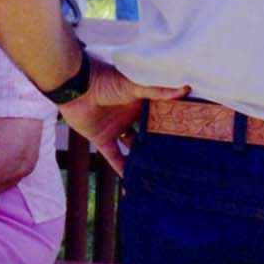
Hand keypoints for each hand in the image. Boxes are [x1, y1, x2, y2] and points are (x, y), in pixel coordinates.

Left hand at [60, 60, 188, 176]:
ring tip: (159, 176)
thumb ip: (158, 90)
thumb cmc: (105, 79)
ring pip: (133, 148)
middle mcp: (129, 116)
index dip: (170, 125)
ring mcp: (116, 128)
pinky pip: (115, 158)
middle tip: (178, 162)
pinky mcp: (102, 139)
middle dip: (159, 145)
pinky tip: (133, 185)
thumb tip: (186, 88)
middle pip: (147, 133)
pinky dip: (123, 170)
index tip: (189, 137)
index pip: (158, 115)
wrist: (74, 86)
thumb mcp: (134, 85)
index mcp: (139, 101)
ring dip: (142, 160)